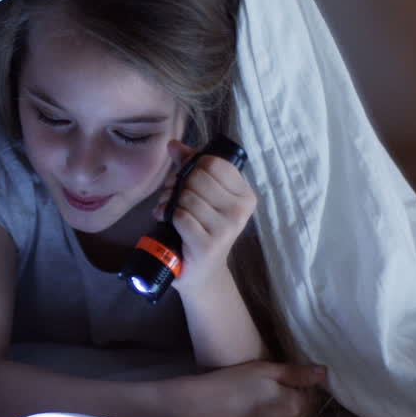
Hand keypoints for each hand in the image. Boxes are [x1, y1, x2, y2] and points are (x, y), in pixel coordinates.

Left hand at [154, 140, 255, 292]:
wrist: (200, 271)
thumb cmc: (200, 228)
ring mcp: (226, 229)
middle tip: (175, 199)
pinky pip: (180, 216)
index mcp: (244, 194)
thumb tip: (173, 145)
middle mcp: (240, 211)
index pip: (212, 163)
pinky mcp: (208, 244)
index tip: (188, 181)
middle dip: (178, 185)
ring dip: (171, 203)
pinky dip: (171, 220)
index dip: (192, 167)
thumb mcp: (201, 194)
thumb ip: (190, 166)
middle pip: (197, 177)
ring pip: (186, 197)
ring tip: (173, 214)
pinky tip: (174, 228)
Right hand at [165, 361, 326, 416]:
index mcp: (295, 407)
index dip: (300, 382)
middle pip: (304, 411)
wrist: (197, 411)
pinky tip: (257, 414)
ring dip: (285, 412)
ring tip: (264, 399)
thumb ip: (295, 373)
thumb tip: (324, 373)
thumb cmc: (230, 384)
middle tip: (273, 385)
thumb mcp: (263, 370)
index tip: (283, 375)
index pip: (311, 394)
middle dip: (295, 399)